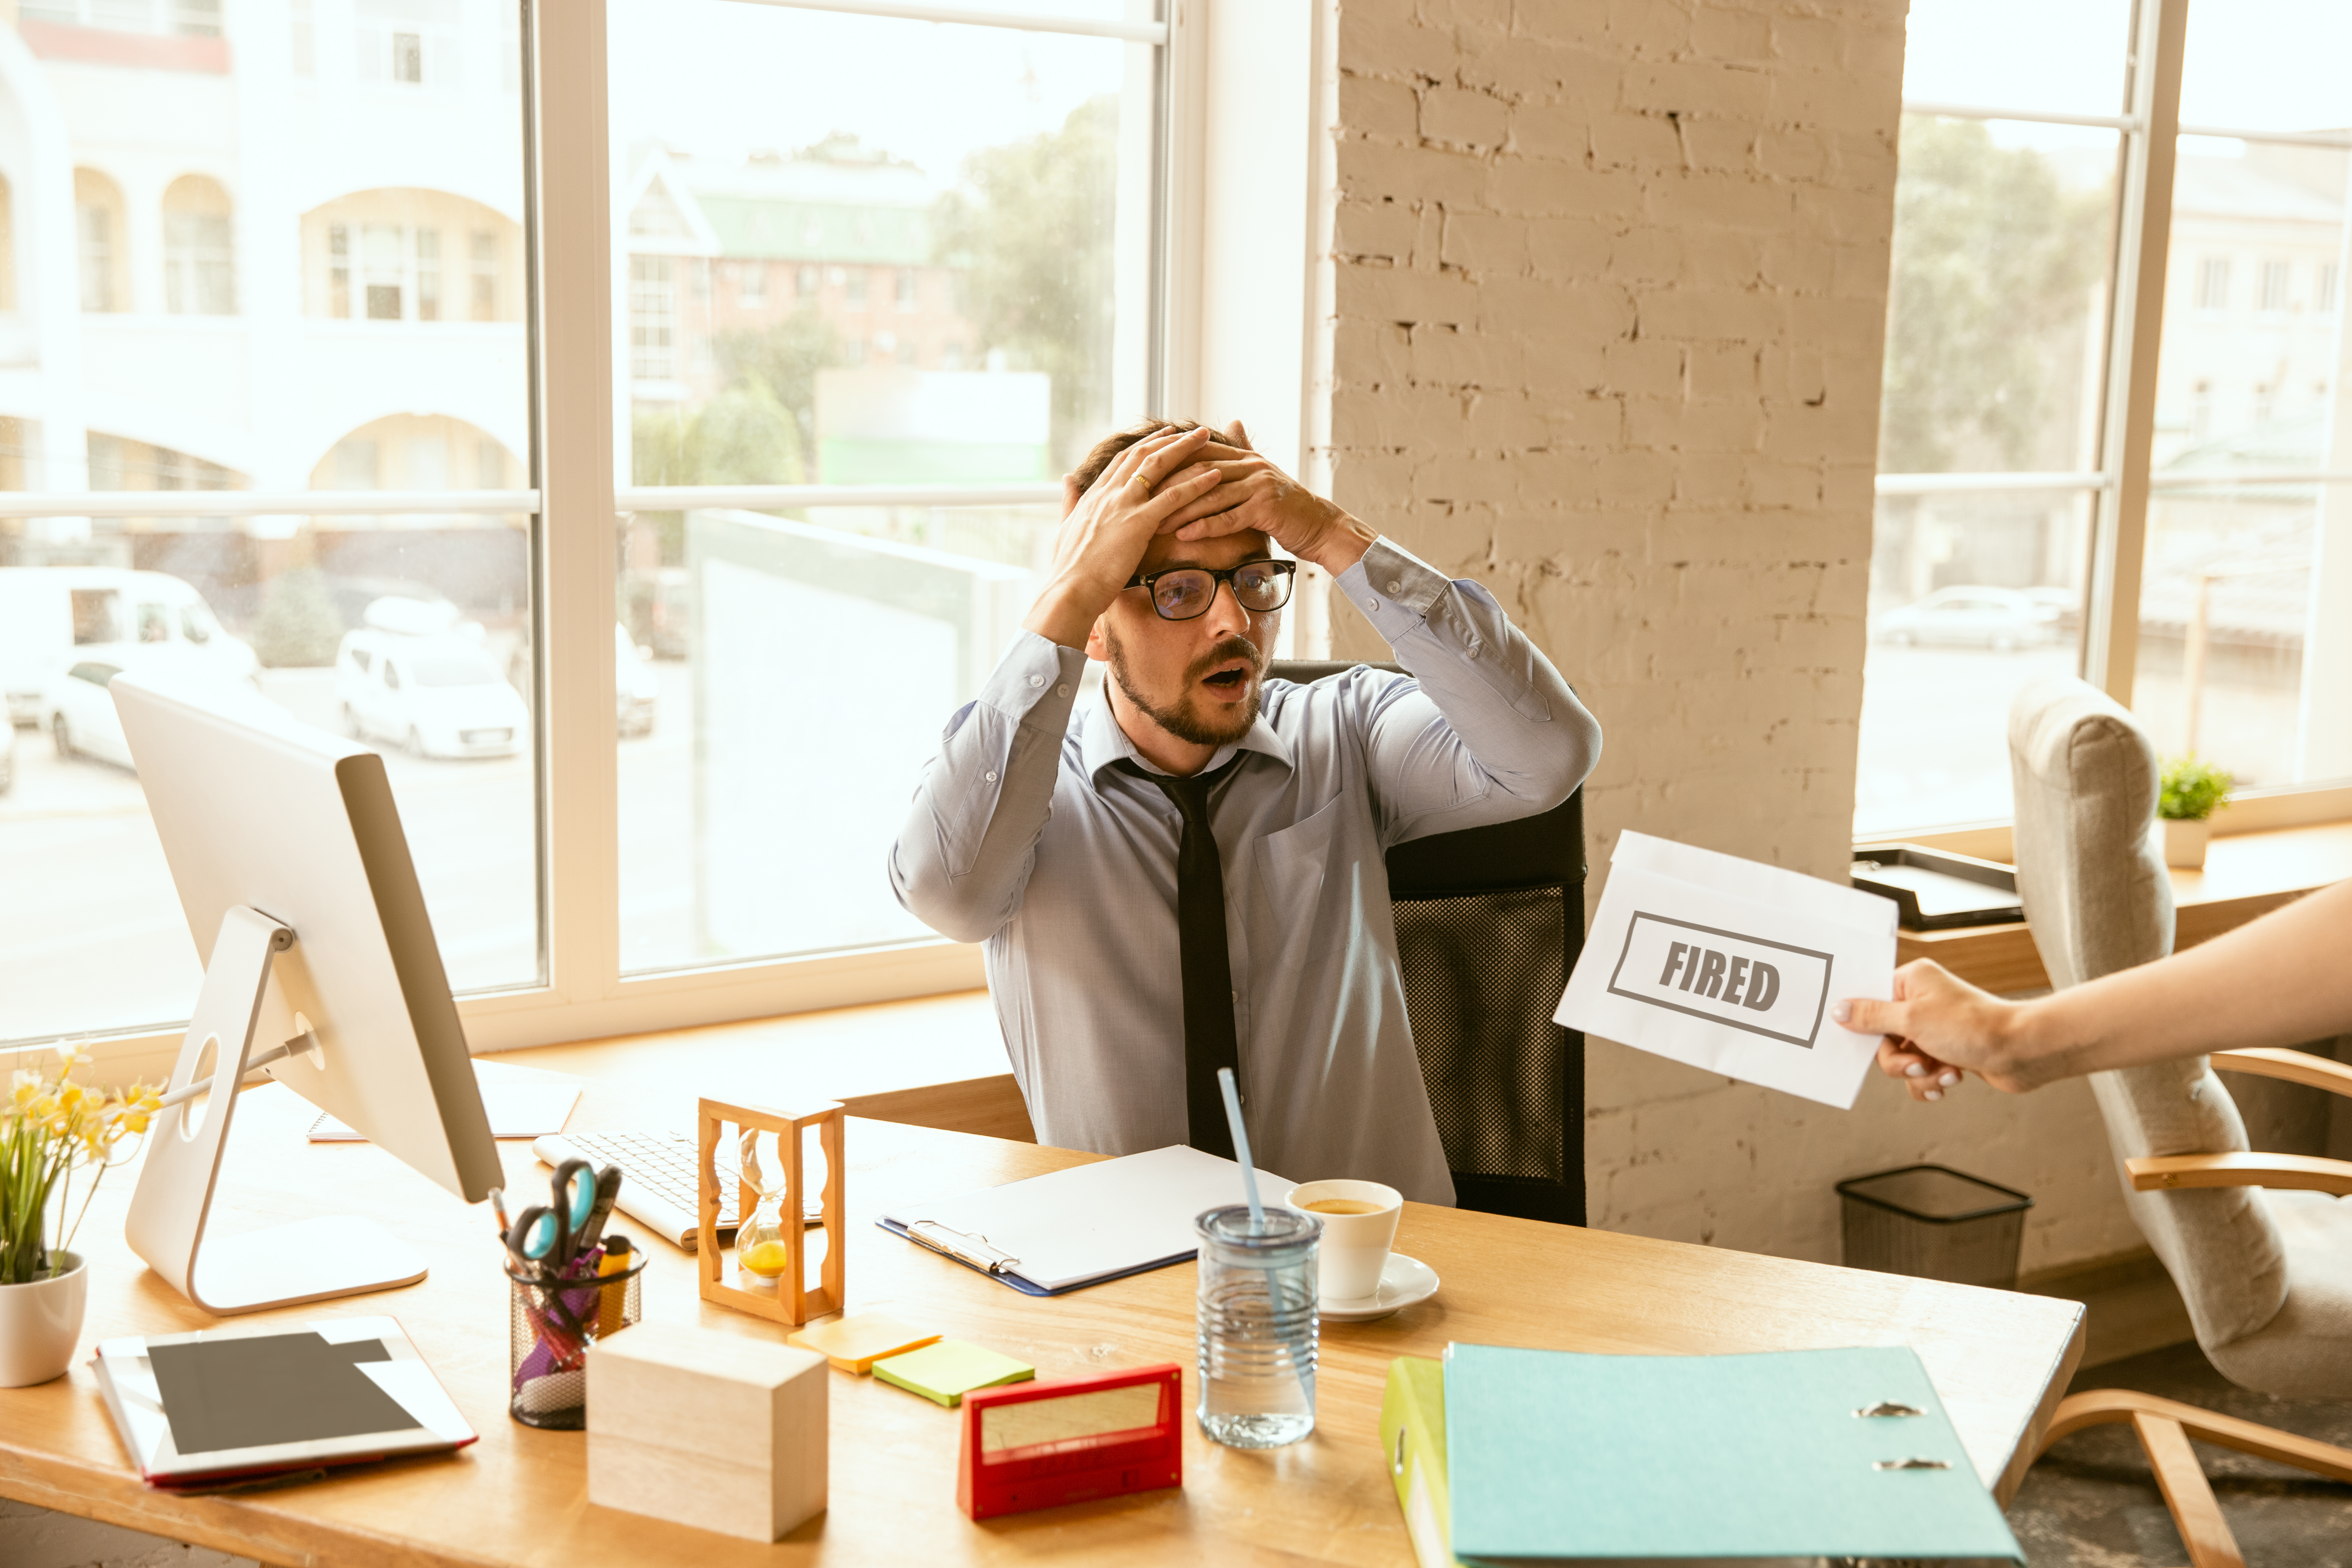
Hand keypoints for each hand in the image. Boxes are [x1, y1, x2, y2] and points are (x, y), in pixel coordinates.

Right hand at [1024, 426, 1224, 648]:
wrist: (1069, 589)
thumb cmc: (1068, 567)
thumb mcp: (1065, 527)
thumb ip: (1069, 501)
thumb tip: (1067, 478)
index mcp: (1094, 494)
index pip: (1123, 459)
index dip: (1145, 444)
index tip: (1162, 434)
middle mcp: (1110, 493)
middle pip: (1143, 454)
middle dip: (1170, 438)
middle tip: (1192, 430)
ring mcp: (1124, 505)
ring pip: (1160, 466)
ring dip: (1186, 449)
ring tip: (1209, 439)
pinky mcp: (1139, 523)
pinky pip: (1174, 497)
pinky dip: (1196, 484)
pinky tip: (1216, 476)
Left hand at [1156, 419, 1376, 575]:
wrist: (1319, 524)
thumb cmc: (1284, 506)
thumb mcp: (1261, 475)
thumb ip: (1244, 449)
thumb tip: (1233, 422)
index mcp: (1243, 457)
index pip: (1197, 455)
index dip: (1167, 464)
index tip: (1139, 478)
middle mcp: (1250, 466)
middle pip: (1199, 474)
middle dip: (1166, 489)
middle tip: (1138, 504)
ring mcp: (1259, 485)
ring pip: (1211, 496)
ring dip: (1180, 511)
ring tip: (1154, 525)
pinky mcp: (1267, 508)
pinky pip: (1229, 518)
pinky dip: (1205, 527)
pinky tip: (1184, 536)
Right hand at [1833, 960, 2037, 1100]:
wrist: (2020, 1051)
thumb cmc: (1970, 1027)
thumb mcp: (1912, 1019)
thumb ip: (1871, 1016)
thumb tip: (1838, 1009)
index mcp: (1911, 981)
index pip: (1870, 1001)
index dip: (1865, 1025)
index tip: (1864, 1040)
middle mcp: (1922, 1002)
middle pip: (1883, 1039)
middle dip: (1899, 1060)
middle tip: (1917, 1064)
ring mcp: (1934, 1029)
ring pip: (1902, 1060)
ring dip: (1919, 1074)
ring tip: (1944, 1073)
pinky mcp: (1947, 1052)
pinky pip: (1920, 1074)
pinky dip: (1931, 1082)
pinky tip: (1951, 1080)